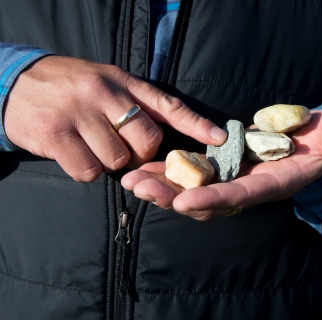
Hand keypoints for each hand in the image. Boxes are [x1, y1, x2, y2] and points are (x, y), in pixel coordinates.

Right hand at [4, 55, 226, 181]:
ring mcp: (78, 112)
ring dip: (110, 163)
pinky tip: (75, 155)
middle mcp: (103, 92)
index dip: (196, 124)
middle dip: (141, 156)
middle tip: (123, 150)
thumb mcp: (106, 81)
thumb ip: (136, 102)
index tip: (219, 138)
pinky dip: (86, 171)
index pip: (167, 104)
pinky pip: (88, 171)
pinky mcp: (55, 134)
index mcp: (121, 81)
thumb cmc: (69, 87)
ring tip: (93, 147)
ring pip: (118, 160)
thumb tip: (169, 133)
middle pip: (147, 141)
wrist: (14, 82)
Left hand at [121, 109, 321, 219]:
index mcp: (276, 183)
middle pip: (209, 199)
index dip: (214, 198)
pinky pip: (196, 173)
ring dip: (163, 186)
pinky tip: (145, 167)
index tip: (183, 201)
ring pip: (196, 188)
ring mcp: (238, 177)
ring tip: (130, 180)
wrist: (320, 140)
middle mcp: (252, 186)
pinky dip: (171, 172)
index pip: (243, 195)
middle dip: (174, 197)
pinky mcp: (228, 165)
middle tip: (139, 189)